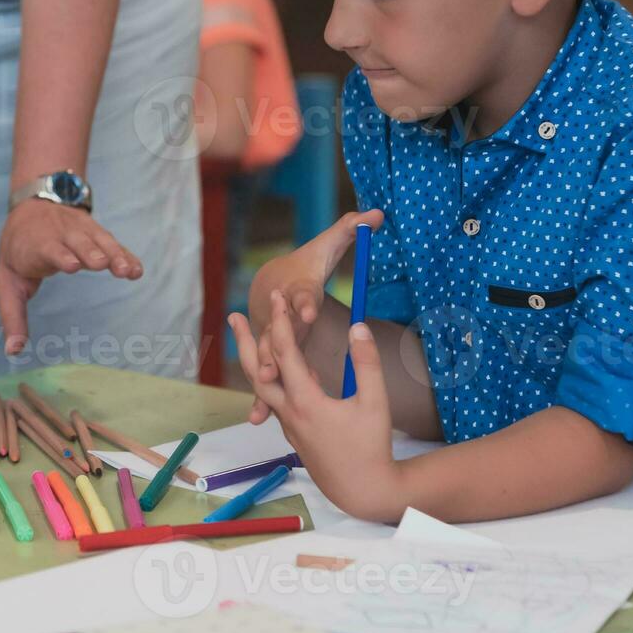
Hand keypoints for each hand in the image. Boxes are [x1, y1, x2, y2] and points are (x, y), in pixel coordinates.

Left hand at [0, 198, 141, 355]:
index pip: (48, 249)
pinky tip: (137, 270)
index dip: (60, 255)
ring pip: (98, 241)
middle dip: (89, 252)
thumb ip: (12, 317)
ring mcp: (79, 231)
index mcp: (35, 246)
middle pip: (77, 243)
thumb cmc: (18, 254)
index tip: (72, 265)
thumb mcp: (6, 284)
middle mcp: (59, 234)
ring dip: (113, 255)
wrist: (31, 209)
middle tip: (101, 265)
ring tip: (127, 271)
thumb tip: (13, 351)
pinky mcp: (95, 232)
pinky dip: (125, 256)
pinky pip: (113, 244)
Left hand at [230, 306, 406, 522]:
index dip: (280, 321)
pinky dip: (276, 378)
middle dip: (245, 341)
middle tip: (236, 316)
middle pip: (257, 370)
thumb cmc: (372, 448)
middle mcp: (289, 412)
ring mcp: (288, 424)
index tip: (277, 296)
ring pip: (264, 387)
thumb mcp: (376, 402)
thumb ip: (367, 362)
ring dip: (258, 360)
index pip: (285, 353)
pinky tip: (289, 368)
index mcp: (305, 402)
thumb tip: (358, 326)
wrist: (362, 491)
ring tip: (255, 335)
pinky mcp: (294, 432)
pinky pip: (278, 399)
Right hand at [249, 209, 383, 423]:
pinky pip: (267, 380)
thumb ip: (350, 228)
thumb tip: (375, 212)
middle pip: (278, 333)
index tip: (309, 310)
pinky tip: (257, 420)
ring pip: (267, 359)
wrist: (273, 279)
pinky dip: (260, 398)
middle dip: (276, 348)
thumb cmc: (307, 264)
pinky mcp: (274, 354)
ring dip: (265, 378)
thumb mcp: (329, 243)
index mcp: (300, 290)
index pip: (304, 295)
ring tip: (264, 398)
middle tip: (274, 363)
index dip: (305, 301)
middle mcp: (284, 315)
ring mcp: (276, 336)